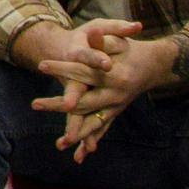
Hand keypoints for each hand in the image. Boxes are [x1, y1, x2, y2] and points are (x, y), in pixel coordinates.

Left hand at [31, 20, 173, 161]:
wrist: (154, 65)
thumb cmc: (131, 49)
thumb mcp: (118, 39)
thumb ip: (104, 39)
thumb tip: (93, 31)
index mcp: (115, 75)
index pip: (84, 71)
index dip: (63, 67)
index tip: (41, 65)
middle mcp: (116, 94)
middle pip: (84, 101)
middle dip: (59, 104)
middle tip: (34, 104)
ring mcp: (116, 106)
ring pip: (94, 122)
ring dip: (77, 133)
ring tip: (59, 144)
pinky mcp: (115, 112)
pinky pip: (102, 129)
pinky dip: (91, 142)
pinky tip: (78, 157)